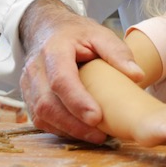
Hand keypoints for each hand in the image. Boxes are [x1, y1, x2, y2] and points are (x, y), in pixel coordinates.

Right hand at [19, 0, 143, 142]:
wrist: (48, 29)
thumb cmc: (77, 33)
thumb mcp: (100, 34)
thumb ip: (118, 52)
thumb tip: (137, 76)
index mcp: (54, 50)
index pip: (60, 79)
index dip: (77, 101)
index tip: (97, 117)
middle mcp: (35, 68)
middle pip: (47, 103)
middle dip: (73, 124)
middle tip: (100, 135)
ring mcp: (28, 84)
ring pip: (41, 115)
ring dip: (67, 130)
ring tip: (95, 137)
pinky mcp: (29, 96)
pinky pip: (40, 119)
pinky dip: (59, 129)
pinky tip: (81, 132)